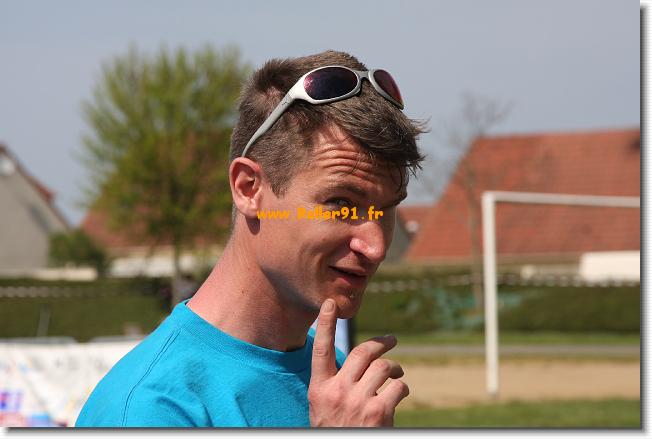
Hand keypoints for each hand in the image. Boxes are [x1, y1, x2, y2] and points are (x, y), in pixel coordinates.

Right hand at [308, 299, 408, 426]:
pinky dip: (403, 389)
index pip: (320, 350)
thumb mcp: (323, 407)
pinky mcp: (379, 411)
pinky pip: (398, 388)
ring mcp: (358, 401)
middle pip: (361, 353)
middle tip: (391, 341)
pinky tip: (400, 394)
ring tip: (397, 375)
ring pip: (383, 368)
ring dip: (395, 369)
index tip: (329, 304)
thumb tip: (359, 362)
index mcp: (319, 389)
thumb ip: (335, 384)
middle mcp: (337, 391)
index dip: (324, 324)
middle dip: (380, 344)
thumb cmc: (335, 430)